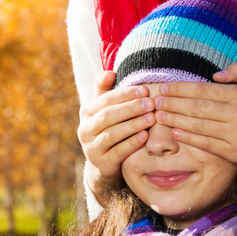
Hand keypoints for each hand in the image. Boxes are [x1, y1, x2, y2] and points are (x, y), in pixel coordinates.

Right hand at [78, 71, 155, 203]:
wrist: (103, 163)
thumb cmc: (108, 128)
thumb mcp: (105, 109)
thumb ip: (106, 90)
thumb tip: (109, 72)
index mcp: (86, 112)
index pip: (106, 99)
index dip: (126, 94)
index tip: (145, 91)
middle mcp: (85, 129)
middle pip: (108, 116)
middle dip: (131, 108)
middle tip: (151, 104)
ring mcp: (91, 148)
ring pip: (112, 134)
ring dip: (133, 125)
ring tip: (152, 118)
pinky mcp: (101, 163)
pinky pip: (118, 152)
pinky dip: (132, 143)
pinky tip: (145, 136)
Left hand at [153, 63, 236, 168]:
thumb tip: (214, 76)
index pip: (204, 91)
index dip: (181, 89)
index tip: (164, 88)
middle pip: (197, 108)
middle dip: (173, 104)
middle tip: (154, 101)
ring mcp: (235, 135)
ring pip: (199, 126)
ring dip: (175, 120)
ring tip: (158, 115)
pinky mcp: (234, 153)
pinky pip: (206, 144)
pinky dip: (189, 137)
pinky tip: (174, 131)